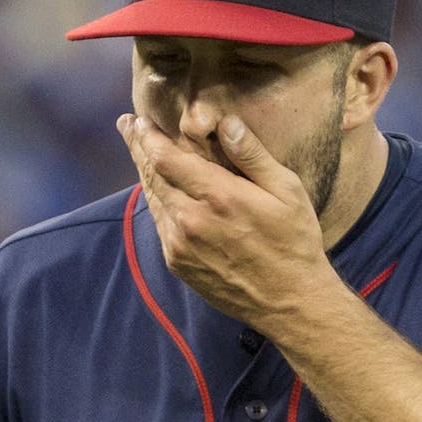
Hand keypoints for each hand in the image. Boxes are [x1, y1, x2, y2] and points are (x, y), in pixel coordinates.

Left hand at [117, 112, 336, 326]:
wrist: (289, 302)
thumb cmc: (294, 242)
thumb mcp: (286, 191)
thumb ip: (252, 155)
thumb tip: (226, 122)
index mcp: (217, 196)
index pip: (166, 158)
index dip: (148, 136)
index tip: (139, 119)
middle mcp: (190, 219)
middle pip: (151, 175)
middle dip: (138, 147)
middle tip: (127, 125)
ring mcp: (180, 244)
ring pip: (153, 200)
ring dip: (144, 173)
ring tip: (138, 151)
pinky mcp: (178, 263)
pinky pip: (160, 224)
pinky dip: (157, 202)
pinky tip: (160, 190)